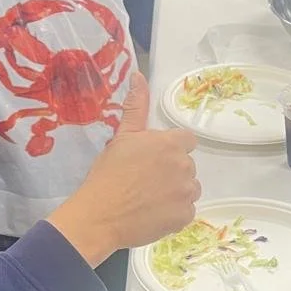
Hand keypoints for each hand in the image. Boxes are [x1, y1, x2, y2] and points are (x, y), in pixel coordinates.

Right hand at [46, 78, 200, 265]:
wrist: (100, 216)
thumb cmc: (108, 174)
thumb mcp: (121, 137)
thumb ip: (135, 106)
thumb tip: (139, 74)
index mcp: (170, 143)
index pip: (187, 141)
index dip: (172, 149)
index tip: (154, 159)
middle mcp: (184, 165)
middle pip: (187, 165)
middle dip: (172, 171)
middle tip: (145, 180)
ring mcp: (186, 192)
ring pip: (190, 188)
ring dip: (176, 192)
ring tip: (149, 199)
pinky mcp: (185, 216)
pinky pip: (187, 210)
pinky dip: (174, 213)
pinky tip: (153, 213)